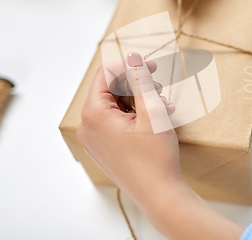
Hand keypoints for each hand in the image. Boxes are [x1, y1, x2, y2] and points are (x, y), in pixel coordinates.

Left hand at [78, 52, 243, 238]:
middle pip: (110, 91)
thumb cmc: (155, 156)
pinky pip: (117, 123)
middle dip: (136, 85)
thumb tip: (132, 55)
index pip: (105, 75)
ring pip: (116, 107)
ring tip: (163, 106)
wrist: (160, 195)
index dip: (129, 66)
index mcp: (93, 114)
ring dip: (140, 100)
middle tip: (160, 87)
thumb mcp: (151, 111)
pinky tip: (158, 119)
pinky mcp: (106, 149)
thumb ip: (140, 79)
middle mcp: (88, 127)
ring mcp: (96, 140)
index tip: (152, 67)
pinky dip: (137, 116)